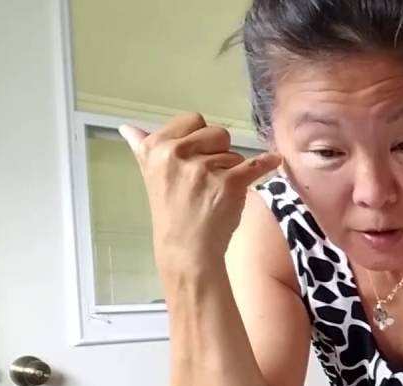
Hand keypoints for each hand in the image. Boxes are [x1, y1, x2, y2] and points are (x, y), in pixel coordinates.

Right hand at [119, 113, 280, 274]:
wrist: (186, 249)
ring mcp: (204, 168)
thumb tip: (127, 128)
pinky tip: (274, 160)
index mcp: (156, 147)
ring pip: (233, 153)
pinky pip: (255, 165)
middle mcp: (177, 154)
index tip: (195, 157)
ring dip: (231, 169)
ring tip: (216, 192)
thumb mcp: (151, 176)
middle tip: (207, 178)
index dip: (200, 138)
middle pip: (217, 132)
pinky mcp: (229, 182)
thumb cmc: (171, 212)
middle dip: (218, 151)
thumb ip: (143, 148)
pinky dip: (266, 163)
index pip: (193, 120)